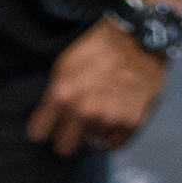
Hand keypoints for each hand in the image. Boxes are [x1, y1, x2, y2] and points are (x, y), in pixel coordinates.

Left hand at [27, 19, 168, 155]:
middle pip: (63, 148)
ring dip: (93, 130)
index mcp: (63, 93)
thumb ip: (54, 95)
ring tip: (103, 106)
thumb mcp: (66, 62)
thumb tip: (47, 124)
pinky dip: (112, 133)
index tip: (49, 124)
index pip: (39, 133)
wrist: (143, 35)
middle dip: (67, 136)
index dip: (44, 127)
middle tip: (76, 120)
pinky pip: (112, 143)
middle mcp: (84, 110)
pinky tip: (116, 113)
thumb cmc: (101, 45)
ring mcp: (109, 119)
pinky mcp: (132, 124)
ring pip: (90, 143)